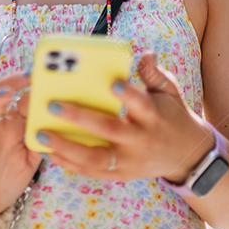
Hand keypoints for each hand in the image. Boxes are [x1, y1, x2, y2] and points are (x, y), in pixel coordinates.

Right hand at [0, 73, 42, 225]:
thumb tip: (61, 120)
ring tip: (3, 95)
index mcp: (9, 127)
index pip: (16, 98)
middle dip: (7, 85)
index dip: (25, 85)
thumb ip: (42, 140)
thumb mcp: (30, 160)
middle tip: (24, 79)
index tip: (42, 77)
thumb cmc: (5, 182)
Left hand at [38, 51, 215, 182]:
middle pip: (110, 130)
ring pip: (96, 158)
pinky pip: (92, 171)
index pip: (140, 104)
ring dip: (67, 147)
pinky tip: (49, 152)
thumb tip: (145, 54)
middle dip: (80, 118)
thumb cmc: (171, 115)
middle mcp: (141, 140)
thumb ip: (154, 74)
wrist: (186, 155)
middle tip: (52, 104)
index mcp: (153, 115)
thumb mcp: (170, 92)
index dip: (126, 95)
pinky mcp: (121, 174)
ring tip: (41, 134)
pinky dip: (70, 164)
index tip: (111, 83)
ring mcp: (130, 161)